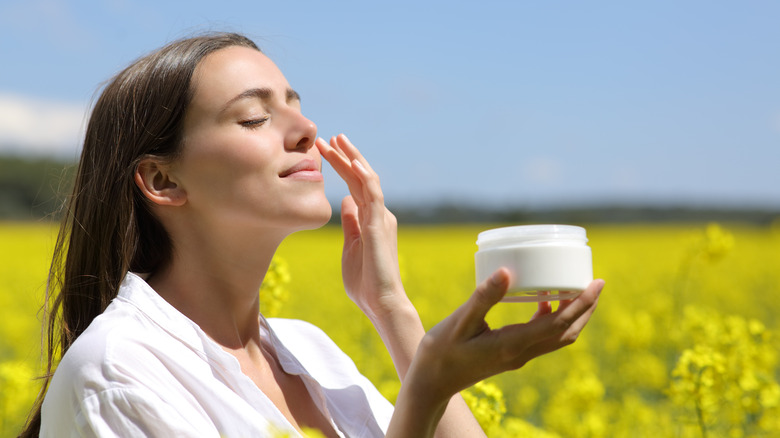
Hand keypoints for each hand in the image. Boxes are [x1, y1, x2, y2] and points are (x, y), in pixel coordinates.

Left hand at [315, 134, 406, 320]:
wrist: (381, 303)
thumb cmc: (365, 282)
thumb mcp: (351, 246)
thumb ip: (350, 223)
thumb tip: (344, 201)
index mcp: (370, 219)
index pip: (354, 186)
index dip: (340, 166)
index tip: (324, 151)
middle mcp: (379, 214)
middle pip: (360, 177)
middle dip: (344, 156)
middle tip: (327, 137)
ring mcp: (382, 217)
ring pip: (368, 179)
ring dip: (352, 158)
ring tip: (337, 140)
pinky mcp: (381, 225)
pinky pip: (374, 194)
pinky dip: (364, 176)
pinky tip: (353, 162)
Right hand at [407, 269, 603, 405]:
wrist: (432, 383)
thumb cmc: (441, 352)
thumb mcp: (460, 321)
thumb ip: (484, 297)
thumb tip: (508, 271)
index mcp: (512, 344)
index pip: (558, 322)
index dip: (582, 303)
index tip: (596, 283)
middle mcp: (521, 354)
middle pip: (567, 332)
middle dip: (586, 309)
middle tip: (595, 283)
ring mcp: (518, 357)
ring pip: (557, 337)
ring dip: (573, 316)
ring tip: (576, 290)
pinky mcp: (511, 356)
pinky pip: (542, 338)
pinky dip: (552, 319)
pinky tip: (542, 301)